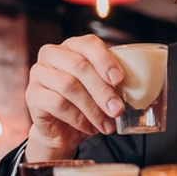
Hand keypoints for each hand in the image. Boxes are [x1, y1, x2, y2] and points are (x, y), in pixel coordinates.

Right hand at [24, 34, 125, 161]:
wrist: (62, 131)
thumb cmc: (85, 106)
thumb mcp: (102, 91)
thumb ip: (114, 83)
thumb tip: (144, 87)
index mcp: (72, 46)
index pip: (89, 44)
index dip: (105, 60)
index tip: (120, 79)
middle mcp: (52, 54)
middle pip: (79, 66)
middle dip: (102, 90)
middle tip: (118, 110)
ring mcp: (39, 73)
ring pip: (69, 86)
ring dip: (92, 108)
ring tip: (107, 125)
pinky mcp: (32, 95)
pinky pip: (57, 104)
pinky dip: (78, 118)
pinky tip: (90, 128)